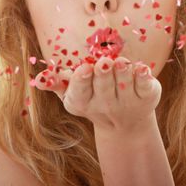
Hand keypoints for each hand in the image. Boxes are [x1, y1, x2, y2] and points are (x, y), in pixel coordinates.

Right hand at [33, 56, 161, 133]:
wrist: (125, 124)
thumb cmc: (93, 97)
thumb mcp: (73, 94)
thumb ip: (57, 84)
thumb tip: (38, 79)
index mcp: (82, 102)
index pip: (80, 92)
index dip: (82, 80)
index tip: (84, 68)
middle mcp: (105, 105)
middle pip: (104, 86)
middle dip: (104, 73)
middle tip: (104, 62)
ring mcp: (128, 102)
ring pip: (125, 84)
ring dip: (123, 72)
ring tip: (122, 62)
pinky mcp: (147, 97)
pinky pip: (145, 86)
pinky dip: (144, 77)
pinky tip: (143, 69)